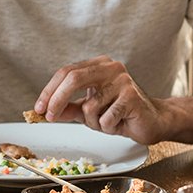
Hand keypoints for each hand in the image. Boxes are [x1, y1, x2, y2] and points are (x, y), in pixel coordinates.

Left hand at [34, 56, 161, 142]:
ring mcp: (123, 80)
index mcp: (99, 65)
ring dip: (94, 122)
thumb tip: (45, 111)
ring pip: (90, 106)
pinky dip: (108, 127)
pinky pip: (105, 118)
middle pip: (73, 78)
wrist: (153, 122)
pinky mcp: (132, 96)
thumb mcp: (89, 112)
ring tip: (108, 122)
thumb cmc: (122, 114)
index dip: (49, 91)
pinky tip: (120, 123)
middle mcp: (111, 67)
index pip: (67, 72)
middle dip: (57, 100)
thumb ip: (69, 109)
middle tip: (49, 116)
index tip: (39, 108)